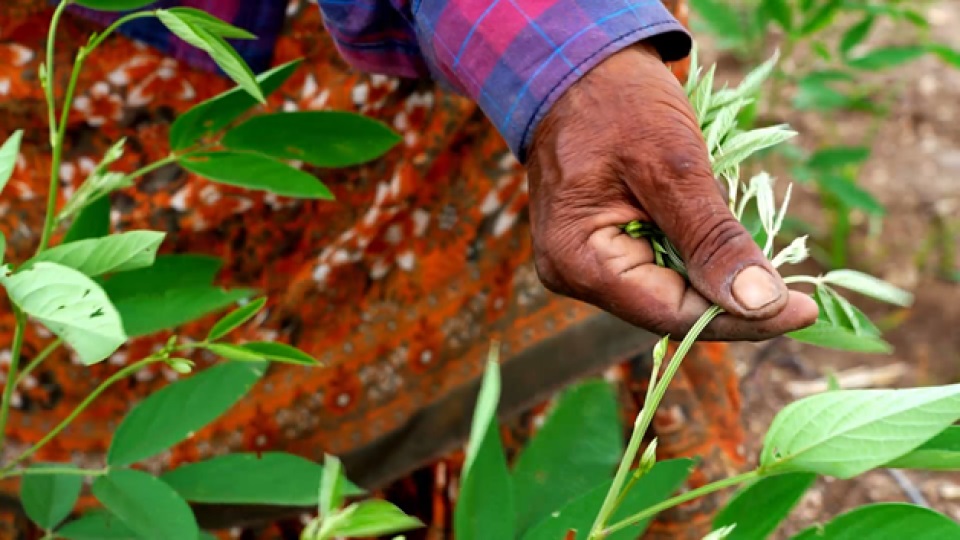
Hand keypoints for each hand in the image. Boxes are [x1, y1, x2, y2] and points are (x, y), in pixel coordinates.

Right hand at [526, 43, 817, 339]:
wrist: (578, 65)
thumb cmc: (618, 104)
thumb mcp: (671, 167)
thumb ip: (712, 239)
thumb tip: (762, 303)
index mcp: (578, 261)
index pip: (670, 314)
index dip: (740, 318)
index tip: (804, 308)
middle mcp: (575, 273)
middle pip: (668, 309)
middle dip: (731, 299)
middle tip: (798, 290)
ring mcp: (586, 262)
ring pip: (667, 290)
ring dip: (716, 275)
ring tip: (765, 259)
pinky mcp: (602, 246)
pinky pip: (659, 266)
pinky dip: (697, 255)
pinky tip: (725, 240)